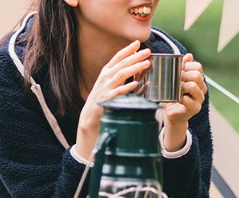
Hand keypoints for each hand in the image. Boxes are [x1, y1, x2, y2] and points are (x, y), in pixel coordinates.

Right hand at [74, 42, 150, 159]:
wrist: (90, 114)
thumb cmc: (102, 97)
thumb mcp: (108, 82)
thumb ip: (119, 72)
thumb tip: (134, 61)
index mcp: (106, 72)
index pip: (118, 57)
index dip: (128, 49)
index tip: (138, 42)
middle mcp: (105, 77)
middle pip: (122, 63)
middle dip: (135, 56)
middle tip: (147, 51)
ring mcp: (106, 87)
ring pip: (121, 74)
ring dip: (135, 68)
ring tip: (146, 63)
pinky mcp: (108, 98)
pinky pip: (119, 91)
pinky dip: (127, 87)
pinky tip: (136, 84)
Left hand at [160, 54, 205, 151]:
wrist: (173, 114)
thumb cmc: (174, 96)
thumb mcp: (177, 81)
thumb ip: (183, 68)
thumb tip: (189, 56)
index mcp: (199, 80)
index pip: (198, 67)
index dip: (187, 65)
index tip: (177, 69)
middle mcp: (202, 89)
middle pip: (196, 75)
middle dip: (183, 75)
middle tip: (173, 79)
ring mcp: (199, 100)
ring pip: (193, 86)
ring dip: (182, 85)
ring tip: (175, 88)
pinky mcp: (194, 109)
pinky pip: (187, 99)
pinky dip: (180, 97)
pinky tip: (175, 98)